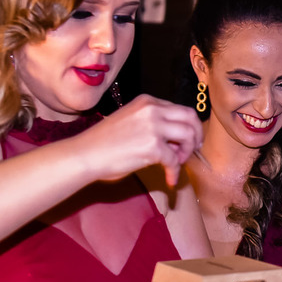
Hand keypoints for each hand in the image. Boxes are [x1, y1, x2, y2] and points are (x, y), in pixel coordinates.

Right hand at [76, 95, 202, 187]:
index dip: (188, 126)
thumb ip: (155, 124)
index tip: (188, 140)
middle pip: (190, 118)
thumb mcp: (132, 121)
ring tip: (176, 163)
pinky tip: (170, 179)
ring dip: (187, 152)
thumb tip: (178, 141)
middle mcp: (152, 110)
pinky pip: (175, 161)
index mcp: (147, 102)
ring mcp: (154, 127)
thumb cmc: (105, 142)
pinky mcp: (153, 146)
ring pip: (188, 136)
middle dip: (197, 135)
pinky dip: (175, 172)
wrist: (84, 154)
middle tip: (193, 150)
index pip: (180, 110)